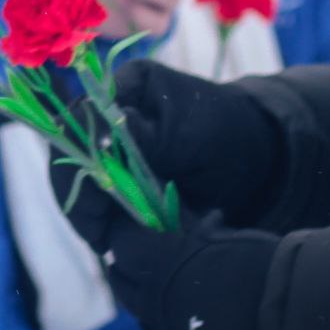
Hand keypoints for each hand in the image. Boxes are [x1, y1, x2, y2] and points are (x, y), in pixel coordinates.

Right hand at [52, 60, 284, 227]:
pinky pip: (96, 202)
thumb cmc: (228, 135)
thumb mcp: (188, 133)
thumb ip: (143, 137)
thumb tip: (98, 141)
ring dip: (90, 213)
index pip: (80, 119)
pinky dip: (103, 223)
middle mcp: (110, 115)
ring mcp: (112, 149)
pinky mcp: (119, 181)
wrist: (259, 165)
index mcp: (126, 87)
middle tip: (97, 233)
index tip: (93, 194)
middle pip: (70, 152)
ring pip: (78, 183)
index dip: (79, 158)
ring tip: (107, 242)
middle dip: (80, 193)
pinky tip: (113, 241)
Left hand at [96, 202, 276, 329]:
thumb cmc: (259, 268)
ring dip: (149, 309)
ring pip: (146, 326)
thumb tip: (196, 219)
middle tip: (135, 260)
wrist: (290, 324)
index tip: (130, 228)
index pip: (120, 243)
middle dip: (126, 270)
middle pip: (123, 286)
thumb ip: (200, 232)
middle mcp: (157, 307)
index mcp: (159, 266)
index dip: (123, 234)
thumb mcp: (224, 238)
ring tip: (162, 297)